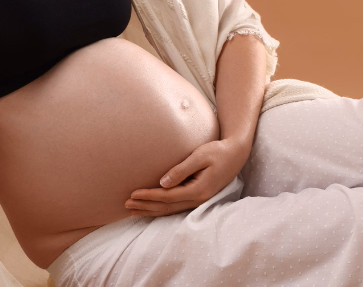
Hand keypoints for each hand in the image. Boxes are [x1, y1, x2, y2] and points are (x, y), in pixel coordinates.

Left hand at [125, 138, 248, 216]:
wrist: (236, 154)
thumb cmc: (218, 151)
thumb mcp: (200, 156)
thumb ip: (181, 170)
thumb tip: (162, 183)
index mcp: (199, 189)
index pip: (168, 196)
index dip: (149, 196)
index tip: (133, 194)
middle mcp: (199, 198)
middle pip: (167, 207)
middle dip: (146, 206)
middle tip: (126, 205)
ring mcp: (199, 200)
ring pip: (171, 209)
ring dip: (152, 210)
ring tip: (134, 210)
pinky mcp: (198, 196)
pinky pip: (176, 206)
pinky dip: (162, 208)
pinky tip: (152, 208)